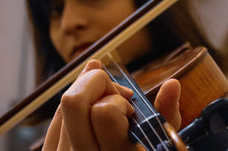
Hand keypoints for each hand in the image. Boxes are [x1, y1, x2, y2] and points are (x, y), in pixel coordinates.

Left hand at [42, 60, 180, 150]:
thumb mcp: (162, 148)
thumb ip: (167, 116)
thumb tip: (172, 84)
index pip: (104, 111)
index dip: (117, 100)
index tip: (129, 106)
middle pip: (73, 101)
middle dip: (94, 83)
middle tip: (113, 96)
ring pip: (62, 107)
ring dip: (85, 95)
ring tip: (104, 105)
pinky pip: (55, 120)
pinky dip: (74, 109)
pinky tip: (90, 112)